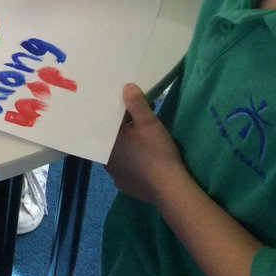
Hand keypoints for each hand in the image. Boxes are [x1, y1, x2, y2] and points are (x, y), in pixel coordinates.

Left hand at [105, 83, 185, 206]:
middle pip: (111, 139)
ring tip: (140, 142)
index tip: (124, 111)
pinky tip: (142, 161)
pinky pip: (125, 170)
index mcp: (107, 142)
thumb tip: (126, 87)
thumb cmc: (156, 152)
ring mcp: (114, 175)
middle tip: (135, 123)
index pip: (106, 124)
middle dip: (122, 131)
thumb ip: (136, 104)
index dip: (116, 116)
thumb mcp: (149, 123)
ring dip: (126, 148)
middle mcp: (105, 159)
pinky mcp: (124, 185)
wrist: (170, 188)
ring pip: (117, 155)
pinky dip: (132, 164)